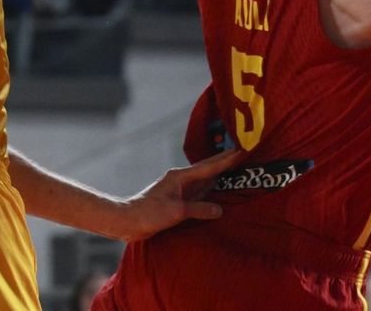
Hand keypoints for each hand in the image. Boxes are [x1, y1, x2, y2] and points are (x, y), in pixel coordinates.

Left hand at [113, 149, 245, 241]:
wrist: (128, 220)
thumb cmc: (148, 213)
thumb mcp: (176, 212)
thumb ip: (198, 209)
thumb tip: (219, 209)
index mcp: (180, 177)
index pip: (208, 167)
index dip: (225, 160)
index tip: (240, 150)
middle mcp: (181, 180)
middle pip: (208, 170)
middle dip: (225, 162)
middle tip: (242, 154)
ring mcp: (179, 190)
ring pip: (204, 181)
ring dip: (219, 176)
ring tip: (235, 170)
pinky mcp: (177, 201)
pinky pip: (199, 193)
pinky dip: (210, 191)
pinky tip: (217, 192)